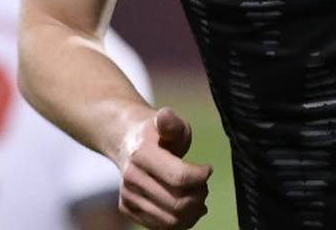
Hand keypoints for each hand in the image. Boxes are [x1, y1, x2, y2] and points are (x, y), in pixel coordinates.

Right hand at [116, 107, 211, 229]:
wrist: (127, 140)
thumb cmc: (156, 132)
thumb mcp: (168, 122)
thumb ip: (171, 123)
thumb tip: (165, 116)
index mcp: (141, 154)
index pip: (179, 177)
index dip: (201, 176)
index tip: (208, 169)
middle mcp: (131, 178)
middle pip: (178, 203)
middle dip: (199, 196)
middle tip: (204, 186)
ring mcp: (128, 195)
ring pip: (171, 220)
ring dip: (192, 212)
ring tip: (199, 197)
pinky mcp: (128, 209)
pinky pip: (162, 226)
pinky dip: (181, 222)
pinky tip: (189, 208)